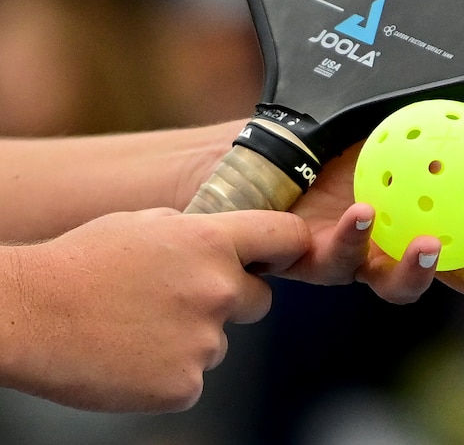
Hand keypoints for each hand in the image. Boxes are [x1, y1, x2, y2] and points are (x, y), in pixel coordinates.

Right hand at [3, 207, 309, 412]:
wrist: (31, 314)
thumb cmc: (84, 261)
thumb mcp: (148, 223)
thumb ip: (196, 231)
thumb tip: (224, 239)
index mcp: (213, 241)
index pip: (286, 238)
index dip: (287, 247)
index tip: (281, 255)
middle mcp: (219, 289)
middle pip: (260, 300)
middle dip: (233, 300)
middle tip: (183, 299)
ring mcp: (204, 341)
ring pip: (220, 342)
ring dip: (194, 337)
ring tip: (142, 326)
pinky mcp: (183, 386)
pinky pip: (193, 377)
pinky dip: (170, 372)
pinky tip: (134, 356)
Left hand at [281, 105, 463, 302]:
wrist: (274, 143)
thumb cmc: (341, 134)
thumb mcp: (397, 117)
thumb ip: (448, 118)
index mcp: (430, 214)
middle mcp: (402, 246)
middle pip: (459, 275)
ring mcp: (361, 261)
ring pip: (399, 286)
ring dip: (419, 271)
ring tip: (429, 243)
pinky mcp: (315, 263)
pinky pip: (338, 259)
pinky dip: (354, 237)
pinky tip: (364, 212)